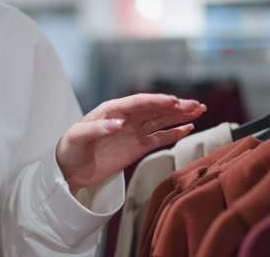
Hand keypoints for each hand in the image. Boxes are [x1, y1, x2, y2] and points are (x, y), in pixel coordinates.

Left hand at [56, 93, 206, 194]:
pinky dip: (173, 133)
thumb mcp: (77, 137)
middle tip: (196, 105)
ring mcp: (133, 132)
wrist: (71, 169)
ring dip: (179, 115)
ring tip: (199, 110)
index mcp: (111, 110)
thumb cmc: (70, 148)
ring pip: (161, 121)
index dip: (156, 101)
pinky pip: (159, 138)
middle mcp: (126, 118)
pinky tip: (187, 128)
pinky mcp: (137, 147)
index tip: (173, 102)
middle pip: (154, 109)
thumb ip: (96, 129)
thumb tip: (118, 124)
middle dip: (175, 106)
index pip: (138, 102)